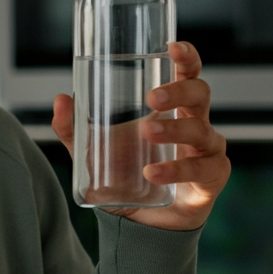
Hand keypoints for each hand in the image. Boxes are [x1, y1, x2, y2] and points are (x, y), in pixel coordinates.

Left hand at [51, 41, 230, 230]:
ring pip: (202, 130)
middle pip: (200, 94)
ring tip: (146, 133)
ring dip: (174, 129)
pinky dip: (176, 170)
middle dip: (178, 90)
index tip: (174, 48)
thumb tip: (60, 100)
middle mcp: (196, 124)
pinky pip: (201, 169)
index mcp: (174, 109)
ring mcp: (207, 151)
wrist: (139, 226)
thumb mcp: (93, 154)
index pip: (187, 75)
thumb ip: (74, 130)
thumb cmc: (127, 178)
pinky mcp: (212, 179)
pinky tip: (153, 173)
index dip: (187, 58)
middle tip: (151, 99)